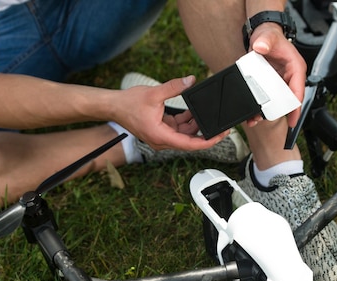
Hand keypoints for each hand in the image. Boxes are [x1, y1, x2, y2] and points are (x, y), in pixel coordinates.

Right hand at [114, 76, 228, 150]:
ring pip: (184, 134)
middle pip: (189, 140)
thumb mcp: (154, 93)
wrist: (114, 106)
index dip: (207, 141)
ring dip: (195, 125)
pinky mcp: (161, 130)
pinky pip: (178, 129)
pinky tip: (193, 111)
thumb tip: (190, 80)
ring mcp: (161, 136)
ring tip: (207, 114)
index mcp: (161, 136)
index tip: (220, 136)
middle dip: (205, 133)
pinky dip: (186, 121)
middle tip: (222, 126)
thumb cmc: (129, 104)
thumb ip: (174, 87)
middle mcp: (162, 140)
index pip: (190, 144)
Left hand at [246, 22, 306, 128]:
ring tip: (255, 119)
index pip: (298, 90)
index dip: (296, 107)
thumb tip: (261, 46)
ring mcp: (280, 82)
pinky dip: (261, 106)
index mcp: (296, 68)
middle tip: (267, 119)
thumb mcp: (268, 36)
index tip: (293, 119)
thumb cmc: (270, 36)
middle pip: (287, 100)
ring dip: (267, 112)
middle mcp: (290, 77)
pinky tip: (253, 113)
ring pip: (277, 102)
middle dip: (279, 113)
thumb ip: (266, 40)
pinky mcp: (271, 85)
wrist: (262, 36)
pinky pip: (268, 98)